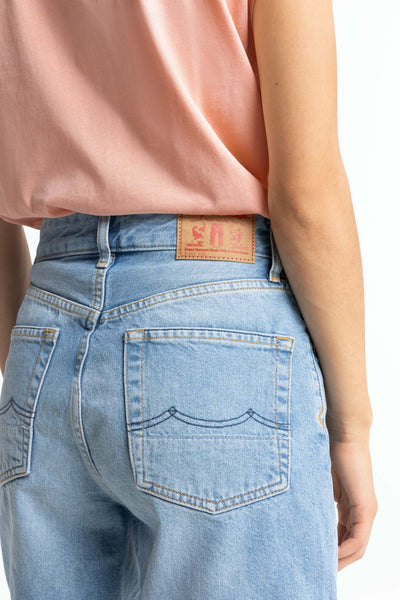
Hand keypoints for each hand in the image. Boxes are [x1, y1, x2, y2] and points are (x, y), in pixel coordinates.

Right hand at [329, 434, 377, 570]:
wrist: (343, 435)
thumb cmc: (330, 452)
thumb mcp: (322, 484)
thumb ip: (320, 501)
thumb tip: (306, 514)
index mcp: (353, 506)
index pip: (346, 538)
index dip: (333, 551)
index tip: (316, 557)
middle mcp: (364, 511)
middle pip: (354, 547)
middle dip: (337, 560)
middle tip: (318, 568)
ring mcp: (366, 510)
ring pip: (357, 546)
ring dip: (341, 559)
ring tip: (324, 567)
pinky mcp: (365, 507)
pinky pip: (358, 538)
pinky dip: (346, 549)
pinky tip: (332, 555)